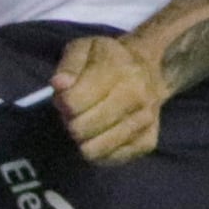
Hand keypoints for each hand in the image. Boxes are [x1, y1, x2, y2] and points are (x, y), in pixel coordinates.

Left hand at [53, 33, 166, 165]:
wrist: (149, 69)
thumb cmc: (108, 60)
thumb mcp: (84, 49)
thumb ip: (69, 65)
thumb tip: (59, 84)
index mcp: (119, 70)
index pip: (74, 102)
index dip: (63, 103)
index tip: (66, 99)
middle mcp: (137, 97)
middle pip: (82, 129)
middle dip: (71, 122)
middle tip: (76, 113)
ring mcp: (144, 122)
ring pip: (95, 149)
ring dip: (84, 139)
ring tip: (88, 122)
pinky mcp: (147, 142)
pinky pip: (110, 159)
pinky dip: (99, 151)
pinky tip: (101, 134)